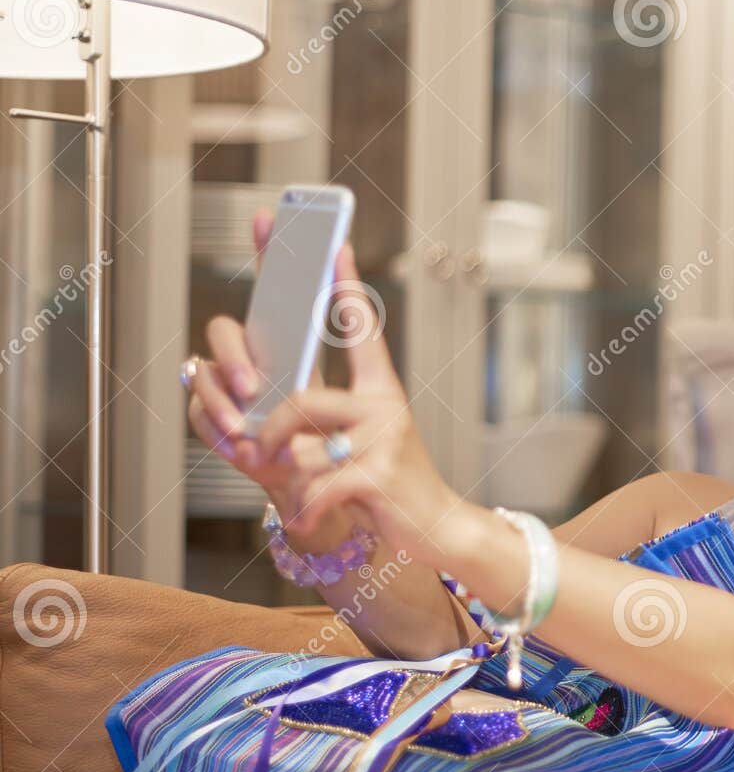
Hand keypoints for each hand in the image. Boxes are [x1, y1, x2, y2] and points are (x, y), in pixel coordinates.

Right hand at [185, 209, 330, 493]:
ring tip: (247, 427)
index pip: (273, 288)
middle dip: (234, 355)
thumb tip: (352, 273)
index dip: (269, 250)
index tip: (272, 217)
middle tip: (257, 384)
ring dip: (222, 399)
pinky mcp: (216, 421)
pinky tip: (239, 443)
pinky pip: (199, 413)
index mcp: (288, 341)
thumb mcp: (364, 384)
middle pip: (224, 331)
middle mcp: (253, 358)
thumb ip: (356, 332)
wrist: (331, 485)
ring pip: (204, 373)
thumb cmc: (343, 432)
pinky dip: (218, 429)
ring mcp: (229, 387)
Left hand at [240, 227, 466, 566]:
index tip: (335, 245)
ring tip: (303, 496)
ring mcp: (385, 439)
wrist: (439, 526)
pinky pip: (317, 485)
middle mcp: (386, 405)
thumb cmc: (391, 482)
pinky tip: (311, 516)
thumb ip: (324, 422)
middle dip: (272, 432)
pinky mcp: (380, 474)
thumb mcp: (361, 442)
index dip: (346, 286)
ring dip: (293, 480)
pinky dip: (306, 507)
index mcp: (381, 389)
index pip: (361, 328)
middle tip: (256, 453)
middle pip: (305, 399)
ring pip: (306, 449)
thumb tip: (272, 420)